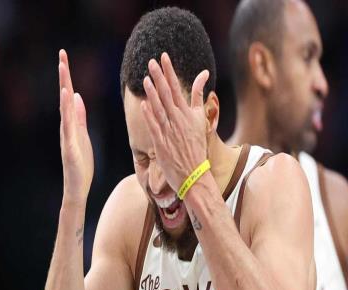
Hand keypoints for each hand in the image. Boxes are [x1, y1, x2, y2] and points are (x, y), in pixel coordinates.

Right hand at [58, 49, 93, 205]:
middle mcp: (66, 128)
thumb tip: (76, 96)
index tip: (64, 57)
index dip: (67, 77)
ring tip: (64, 73)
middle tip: (62, 55)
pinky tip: (68, 102)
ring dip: (63, 92)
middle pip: (64, 99)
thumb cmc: (81, 165)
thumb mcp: (83, 136)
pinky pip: (68, 130)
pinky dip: (67, 115)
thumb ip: (79, 117)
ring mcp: (66, 139)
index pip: (68, 97)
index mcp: (71, 124)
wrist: (78, 189)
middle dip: (64, 77)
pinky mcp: (70, 151)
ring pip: (64, 112)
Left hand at [141, 52, 209, 191]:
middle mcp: (179, 121)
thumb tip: (203, 73)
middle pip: (167, 95)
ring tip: (145, 78)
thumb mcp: (201, 119)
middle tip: (151, 61)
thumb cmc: (196, 146)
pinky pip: (155, 127)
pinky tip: (144, 104)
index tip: (163, 57)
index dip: (169, 71)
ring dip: (152, 93)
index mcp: (188, 114)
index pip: (177, 87)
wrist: (194, 173)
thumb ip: (198, 96)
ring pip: (160, 109)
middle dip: (159, 77)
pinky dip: (150, 116)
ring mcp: (170, 132)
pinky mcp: (162, 144)